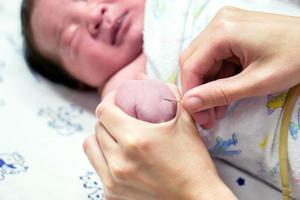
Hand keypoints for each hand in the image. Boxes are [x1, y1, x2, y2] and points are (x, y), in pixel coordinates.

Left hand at [83, 85, 236, 199]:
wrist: (196, 199)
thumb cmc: (193, 160)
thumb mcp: (185, 121)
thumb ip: (167, 93)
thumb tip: (142, 77)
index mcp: (136, 138)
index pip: (104, 110)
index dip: (109, 99)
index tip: (119, 98)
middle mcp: (120, 160)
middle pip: (97, 127)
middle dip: (108, 117)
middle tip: (121, 115)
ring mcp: (113, 180)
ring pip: (91, 147)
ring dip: (101, 136)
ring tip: (116, 134)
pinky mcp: (112, 195)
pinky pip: (98, 167)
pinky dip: (105, 157)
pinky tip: (120, 155)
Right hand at [180, 6, 299, 128]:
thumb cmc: (295, 59)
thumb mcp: (256, 82)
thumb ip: (219, 93)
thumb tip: (189, 104)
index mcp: (222, 31)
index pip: (191, 65)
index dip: (190, 93)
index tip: (196, 115)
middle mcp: (218, 23)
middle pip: (193, 62)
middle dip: (198, 91)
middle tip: (206, 116)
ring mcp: (225, 25)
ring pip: (204, 61)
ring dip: (208, 86)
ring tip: (216, 111)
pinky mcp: (232, 31)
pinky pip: (216, 57)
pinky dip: (218, 77)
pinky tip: (224, 95)